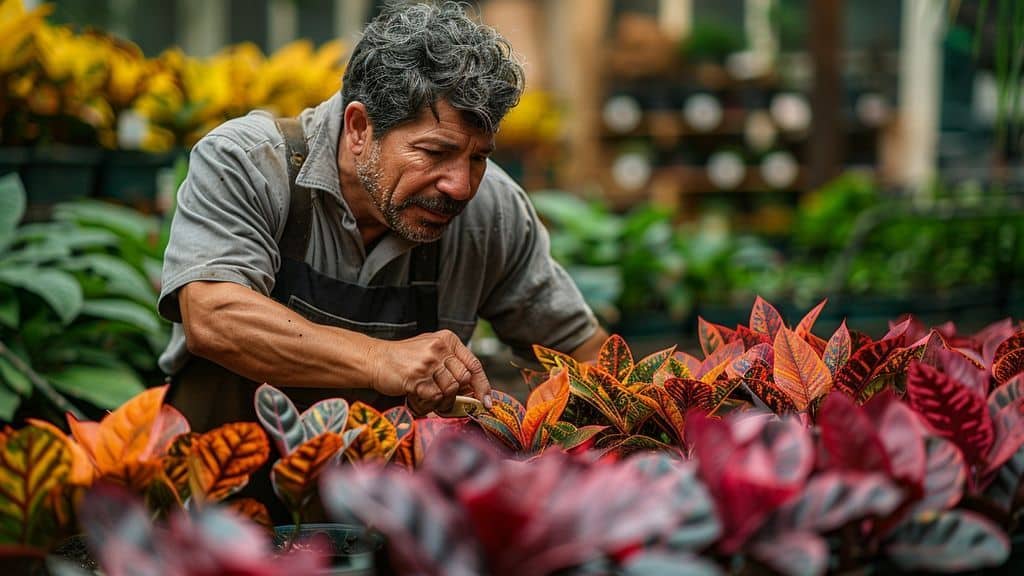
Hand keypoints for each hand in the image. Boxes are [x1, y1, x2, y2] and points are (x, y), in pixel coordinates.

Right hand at [366, 330, 492, 414]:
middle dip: (457, 394)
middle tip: (444, 399)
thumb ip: (452, 363)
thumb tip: (474, 388)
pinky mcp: (417, 377)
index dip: (483, 386)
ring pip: (451, 389)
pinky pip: (435, 397)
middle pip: (464, 379)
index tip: (487, 402)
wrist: (375, 359)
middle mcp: (440, 348)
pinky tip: (418, 395)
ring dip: (441, 399)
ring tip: (427, 395)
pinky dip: (428, 401)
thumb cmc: (404, 358)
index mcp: (447, 339)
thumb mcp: (431, 350)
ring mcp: (428, 362)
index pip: (474, 364)